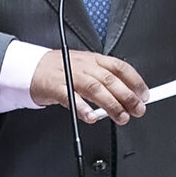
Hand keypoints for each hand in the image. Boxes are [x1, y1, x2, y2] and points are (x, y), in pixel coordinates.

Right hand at [31, 50, 148, 124]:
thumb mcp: (85, 67)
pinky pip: (71, 98)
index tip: (144, 94)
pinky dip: (83, 108)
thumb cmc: (60, 69)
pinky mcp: (56, 87)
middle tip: (138, 110)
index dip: (135, 81)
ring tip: (121, 117)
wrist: (31, 67)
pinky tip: (92, 117)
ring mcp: (70, 76)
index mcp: (94, 59)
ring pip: (95, 89)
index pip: (120, 67)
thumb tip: (127, 92)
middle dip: (127, 96)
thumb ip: (103, 78)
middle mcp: (85, 66)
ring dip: (111, 105)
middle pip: (110, 80)